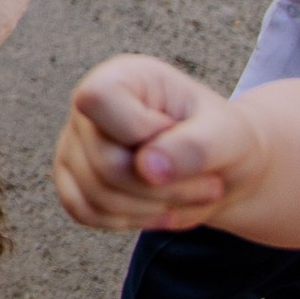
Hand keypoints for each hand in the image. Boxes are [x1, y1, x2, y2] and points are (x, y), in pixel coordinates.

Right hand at [54, 55, 264, 231]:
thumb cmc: (222, 139)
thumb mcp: (228, 135)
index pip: (98, 99)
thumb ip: (194, 147)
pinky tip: (160, 210)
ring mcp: (73, 147)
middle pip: (107, 164)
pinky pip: (84, 212)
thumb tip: (147, 171)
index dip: (138, 129)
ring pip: (98, 196)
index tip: (175, 132)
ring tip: (190, 196)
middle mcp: (86, 111)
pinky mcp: (70, 181)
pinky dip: (130, 221)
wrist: (221, 168)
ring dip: (156, 209)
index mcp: (120, 78)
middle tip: (210, 185)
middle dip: (166, 188)